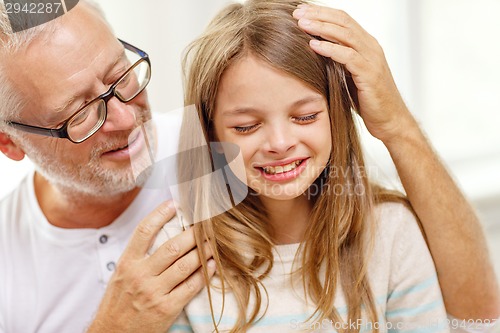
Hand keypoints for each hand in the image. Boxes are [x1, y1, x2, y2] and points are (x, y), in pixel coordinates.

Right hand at [87, 201, 214, 332]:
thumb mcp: (121, 275)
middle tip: (206, 224)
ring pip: (185, 265)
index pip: (144, 231)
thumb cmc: (119, 303)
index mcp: (127, 263)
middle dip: (193, 233)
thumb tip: (163, 233)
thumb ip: (139, 256)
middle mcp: (140, 275)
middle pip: (172, 247)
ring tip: (213, 243)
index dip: (160, 214)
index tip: (174, 204)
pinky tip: (212, 265)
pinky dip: (205, 274)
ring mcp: (153, 292)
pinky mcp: (166, 308)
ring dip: (203, 252)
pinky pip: (191, 286)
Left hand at [293, 4, 415, 142]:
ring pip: (345, 35)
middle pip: (343, 21)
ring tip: (302, 24)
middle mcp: (370, 47)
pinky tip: (313, 45)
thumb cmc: (368, 101)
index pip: (343, 20)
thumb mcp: (350, 76)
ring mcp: (372, 59)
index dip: (322, 13)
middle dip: (319, 15)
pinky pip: (348, 56)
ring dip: (321, 28)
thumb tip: (315, 52)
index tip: (301, 11)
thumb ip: (338, 62)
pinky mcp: (369, 74)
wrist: (389, 120)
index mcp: (366, 45)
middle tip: (297, 12)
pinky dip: (329, 49)